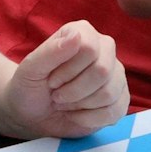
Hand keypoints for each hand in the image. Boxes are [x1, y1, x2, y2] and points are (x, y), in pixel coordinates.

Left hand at [3, 21, 127, 137]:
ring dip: (79, 104)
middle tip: (56, 93)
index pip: (89, 48)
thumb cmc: (30, 85)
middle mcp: (104, 50)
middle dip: (73, 89)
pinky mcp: (120, 99)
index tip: (51, 78)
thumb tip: (76, 36)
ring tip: (64, 102)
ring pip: (109, 93)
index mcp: (82, 33)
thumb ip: (51, 51)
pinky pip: (115, 112)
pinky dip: (88, 118)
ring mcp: (116, 75)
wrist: (32, 112)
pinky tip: (75, 114)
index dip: (67, 70)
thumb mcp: (31, 69)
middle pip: (102, 71)